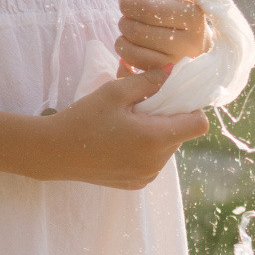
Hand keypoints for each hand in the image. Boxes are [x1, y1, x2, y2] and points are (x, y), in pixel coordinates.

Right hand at [38, 68, 208, 188]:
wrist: (55, 152)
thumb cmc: (84, 119)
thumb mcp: (115, 92)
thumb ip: (149, 80)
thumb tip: (174, 71)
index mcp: (155, 139)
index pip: (198, 124)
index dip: (191, 107)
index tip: (171, 97)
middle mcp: (156, 162)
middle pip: (181, 134)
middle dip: (168, 117)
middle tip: (140, 107)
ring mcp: (147, 176)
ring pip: (167, 148)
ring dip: (156, 133)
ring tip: (128, 124)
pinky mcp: (136, 183)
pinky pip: (153, 161)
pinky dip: (145, 149)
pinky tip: (121, 141)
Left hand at [116, 0, 208, 75]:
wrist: (195, 45)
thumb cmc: (178, 15)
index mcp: (192, 16)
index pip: (150, 10)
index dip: (129, 4)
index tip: (123, 0)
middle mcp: (189, 43)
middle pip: (138, 31)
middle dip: (124, 21)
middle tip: (125, 17)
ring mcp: (177, 64)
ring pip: (133, 50)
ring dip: (122, 39)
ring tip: (126, 31)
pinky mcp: (166, 79)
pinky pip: (135, 65)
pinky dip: (125, 54)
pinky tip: (129, 44)